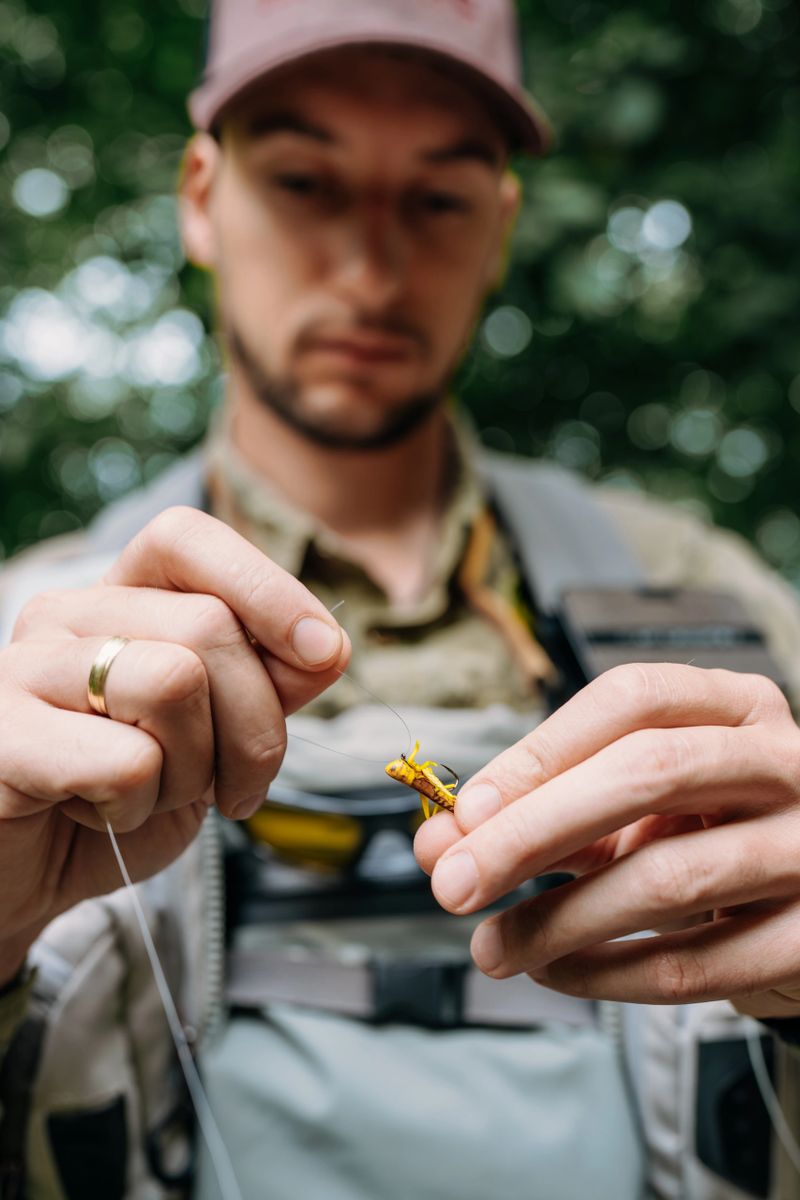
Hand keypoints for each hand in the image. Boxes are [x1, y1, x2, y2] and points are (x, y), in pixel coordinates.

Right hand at [0, 507, 348, 980]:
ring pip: (173, 681)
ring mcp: (23, 669)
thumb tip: (326, 647)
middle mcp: (64, 615)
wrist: (29, 877)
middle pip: (209, 626)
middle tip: (235, 786)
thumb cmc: (122, 797)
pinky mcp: (2, 738)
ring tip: (156, 795)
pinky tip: (101, 812)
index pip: (187, 537)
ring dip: (195, 770)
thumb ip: (268, 682)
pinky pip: (125, 759)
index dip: (267, 588)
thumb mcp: (215, 736)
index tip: (324, 653)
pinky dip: (140, 805)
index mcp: (116, 597)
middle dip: (255, 726)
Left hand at [415, 663, 799, 1016]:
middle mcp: (784, 763)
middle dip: (531, 832)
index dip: (538, 753)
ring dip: (557, 921)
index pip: (630, 701)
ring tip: (493, 947)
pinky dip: (608, 975)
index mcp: (736, 707)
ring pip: (666, 877)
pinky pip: (696, 964)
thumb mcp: (637, 805)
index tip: (464, 812)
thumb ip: (546, 812)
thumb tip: (441, 841)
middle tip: (454, 883)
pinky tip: (556, 971)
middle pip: (647, 773)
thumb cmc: (711, 833)